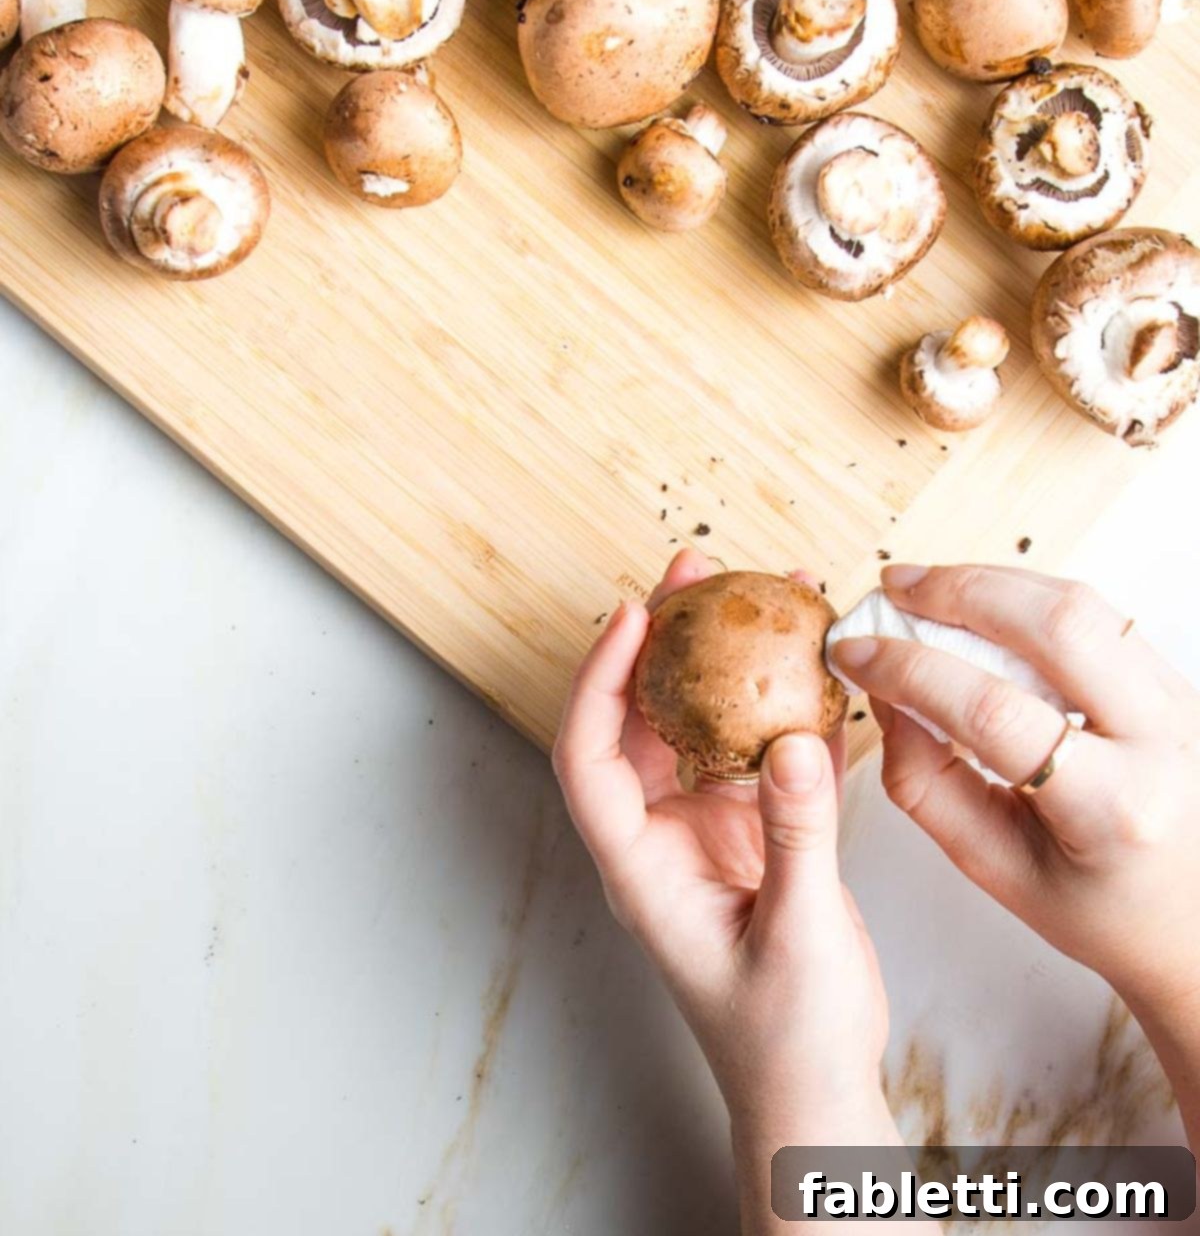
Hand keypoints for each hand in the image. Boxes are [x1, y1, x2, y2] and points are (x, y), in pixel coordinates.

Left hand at [554, 549, 898, 1153]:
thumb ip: (798, 839)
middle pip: (636, 718)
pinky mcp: (752, 832)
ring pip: (695, 723)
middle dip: (658, 638)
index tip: (634, 615)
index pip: (590, 755)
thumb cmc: (786, 1042)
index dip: (600, 680)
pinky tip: (805, 657)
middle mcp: (660, 837)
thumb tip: (796, 740)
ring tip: (749, 589)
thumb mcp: (796, 937)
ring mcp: (703, 831)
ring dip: (718, 657)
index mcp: (640, 867)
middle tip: (694, 567)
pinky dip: (773, 700)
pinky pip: (752, 747)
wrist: (814, 1095)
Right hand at [831, 564, 1199, 1024]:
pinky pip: (1098, 612)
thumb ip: (925, 782)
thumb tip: (882, 695)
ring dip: (992, 581)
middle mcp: (1159, 742)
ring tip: (928, 586)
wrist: (1189, 917)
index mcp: (1112, 808)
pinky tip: (983, 603)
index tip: (856, 653)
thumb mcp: (995, 867)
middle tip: (893, 588)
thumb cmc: (1094, 905)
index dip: (911, 671)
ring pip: (1081, 602)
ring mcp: (1178, 701)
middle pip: (1056, 626)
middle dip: (959, 593)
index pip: (996, 714)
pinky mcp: (1175, 678)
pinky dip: (1029, 594)